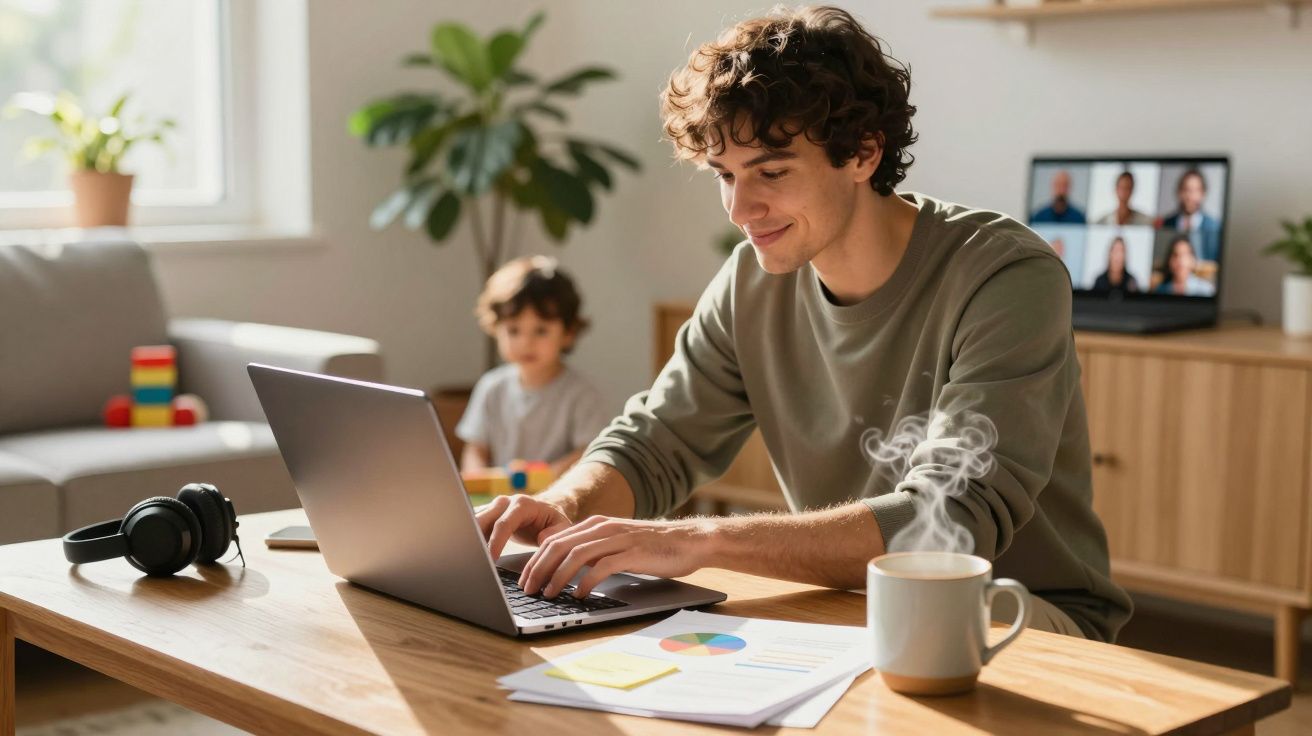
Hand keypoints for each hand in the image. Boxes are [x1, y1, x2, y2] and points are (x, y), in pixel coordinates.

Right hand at [475, 494, 571, 560]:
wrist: (545, 509)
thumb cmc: (553, 520)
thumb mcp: (561, 526)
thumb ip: (555, 533)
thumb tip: (542, 539)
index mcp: (522, 504)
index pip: (503, 524)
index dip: (496, 542)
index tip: (490, 559)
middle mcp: (504, 502)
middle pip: (482, 520)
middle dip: (475, 540)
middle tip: (473, 561)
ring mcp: (493, 507)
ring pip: (473, 522)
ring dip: (470, 540)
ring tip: (468, 559)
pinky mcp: (486, 514)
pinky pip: (472, 526)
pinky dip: (470, 540)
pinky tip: (469, 554)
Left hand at [519, 516, 716, 598]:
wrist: (689, 541)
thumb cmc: (652, 547)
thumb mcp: (616, 544)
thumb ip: (591, 549)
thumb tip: (563, 565)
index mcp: (596, 524)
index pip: (554, 540)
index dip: (535, 560)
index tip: (524, 580)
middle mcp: (603, 527)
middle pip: (559, 545)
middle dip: (538, 569)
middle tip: (527, 590)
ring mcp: (618, 538)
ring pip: (576, 554)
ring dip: (557, 576)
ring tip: (548, 594)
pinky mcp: (633, 552)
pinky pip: (602, 566)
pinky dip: (586, 581)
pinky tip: (579, 594)